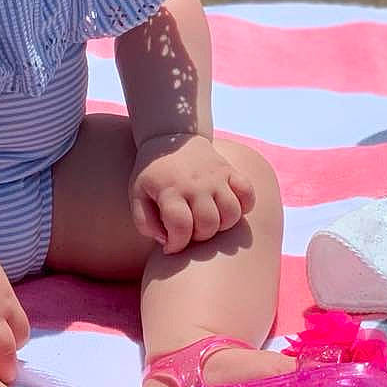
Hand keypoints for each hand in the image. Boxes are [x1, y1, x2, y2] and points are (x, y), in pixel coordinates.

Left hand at [130, 132, 256, 254]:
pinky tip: (227, 210)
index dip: (177, 244)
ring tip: (207, 223)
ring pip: (231, 213)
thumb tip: (166, 241)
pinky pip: (248, 194)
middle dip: (200, 237)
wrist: (169, 138)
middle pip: (208, 224)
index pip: (180, 226)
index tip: (171, 247)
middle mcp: (194, 184)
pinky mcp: (230, 170)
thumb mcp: (138, 195)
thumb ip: (144, 222)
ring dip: (222, 226)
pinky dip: (244, 208)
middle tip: (190, 233)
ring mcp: (215, 177)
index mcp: (169, 190)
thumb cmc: (153, 174)